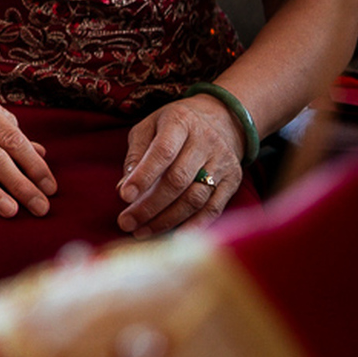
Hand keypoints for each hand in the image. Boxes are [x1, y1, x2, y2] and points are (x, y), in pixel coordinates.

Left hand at [116, 94, 245, 235]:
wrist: (221, 119)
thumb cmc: (173, 126)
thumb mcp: (149, 126)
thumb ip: (136, 154)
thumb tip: (123, 188)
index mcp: (180, 122)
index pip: (162, 152)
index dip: (143, 176)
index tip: (124, 196)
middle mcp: (205, 141)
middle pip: (178, 180)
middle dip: (150, 206)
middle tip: (126, 223)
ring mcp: (222, 162)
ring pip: (195, 198)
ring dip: (167, 220)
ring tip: (142, 231)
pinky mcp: (234, 181)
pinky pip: (213, 209)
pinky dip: (193, 225)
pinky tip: (173, 236)